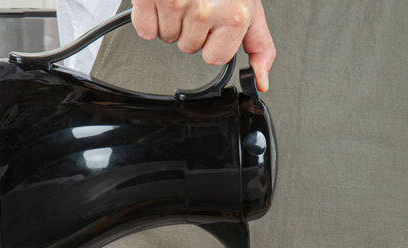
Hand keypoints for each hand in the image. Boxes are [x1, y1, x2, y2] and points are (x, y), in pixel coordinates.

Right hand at [131, 0, 275, 91]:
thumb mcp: (250, 6)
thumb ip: (259, 44)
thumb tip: (261, 80)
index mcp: (235, 16)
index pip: (215, 58)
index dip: (212, 41)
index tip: (213, 20)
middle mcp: (207, 10)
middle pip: (189, 47)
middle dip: (191, 27)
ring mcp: (178, 2)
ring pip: (168, 37)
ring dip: (171, 19)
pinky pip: (145, 29)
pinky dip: (148, 16)